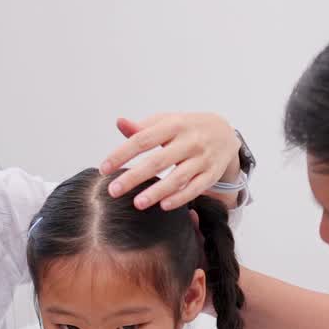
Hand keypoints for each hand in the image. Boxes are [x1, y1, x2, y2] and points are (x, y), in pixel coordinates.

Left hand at [99, 113, 241, 209]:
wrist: (225, 132)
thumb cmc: (186, 128)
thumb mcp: (167, 122)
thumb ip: (142, 127)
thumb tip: (119, 122)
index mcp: (174, 125)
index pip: (143, 139)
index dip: (122, 154)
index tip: (104, 168)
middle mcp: (190, 141)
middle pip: (158, 161)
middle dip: (134, 177)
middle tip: (113, 191)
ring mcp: (202, 158)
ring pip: (178, 177)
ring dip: (157, 191)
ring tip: (137, 203)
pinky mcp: (212, 174)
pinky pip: (196, 188)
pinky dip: (180, 198)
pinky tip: (163, 206)